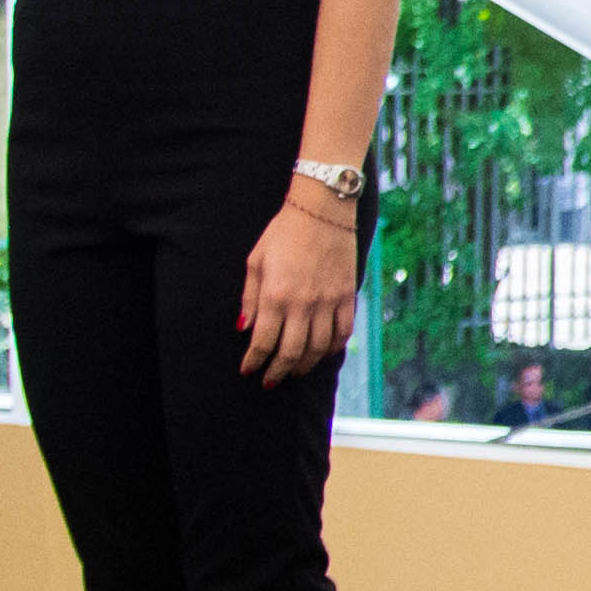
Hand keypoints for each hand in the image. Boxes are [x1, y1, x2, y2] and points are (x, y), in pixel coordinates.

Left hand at [236, 192, 360, 384]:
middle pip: (290, 352)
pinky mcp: (346, 296)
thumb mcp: (256, 261)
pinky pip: (343, 332)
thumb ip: (250, 298)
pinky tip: (323, 352)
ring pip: (318, 348)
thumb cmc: (283, 233)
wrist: (322, 210)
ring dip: (304, 364)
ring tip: (294, 370)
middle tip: (271, 379)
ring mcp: (328, 302)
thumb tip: (244, 328)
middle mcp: (302, 304)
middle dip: (278, 371)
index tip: (248, 370)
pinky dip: (333, 348)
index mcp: (275, 295)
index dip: (254, 361)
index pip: (263, 342)